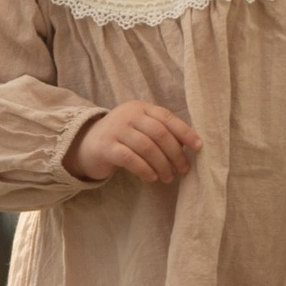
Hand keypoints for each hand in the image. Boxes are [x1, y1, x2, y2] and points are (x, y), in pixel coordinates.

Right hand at [71, 99, 201, 185]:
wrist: (87, 144)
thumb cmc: (122, 138)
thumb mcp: (140, 128)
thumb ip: (160, 132)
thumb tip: (189, 147)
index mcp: (141, 107)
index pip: (167, 118)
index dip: (185, 132)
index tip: (198, 147)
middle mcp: (129, 114)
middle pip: (159, 133)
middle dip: (175, 154)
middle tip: (183, 170)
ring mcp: (116, 129)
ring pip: (147, 147)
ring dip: (162, 165)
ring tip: (168, 177)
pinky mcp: (106, 146)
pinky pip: (131, 159)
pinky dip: (145, 170)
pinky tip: (152, 178)